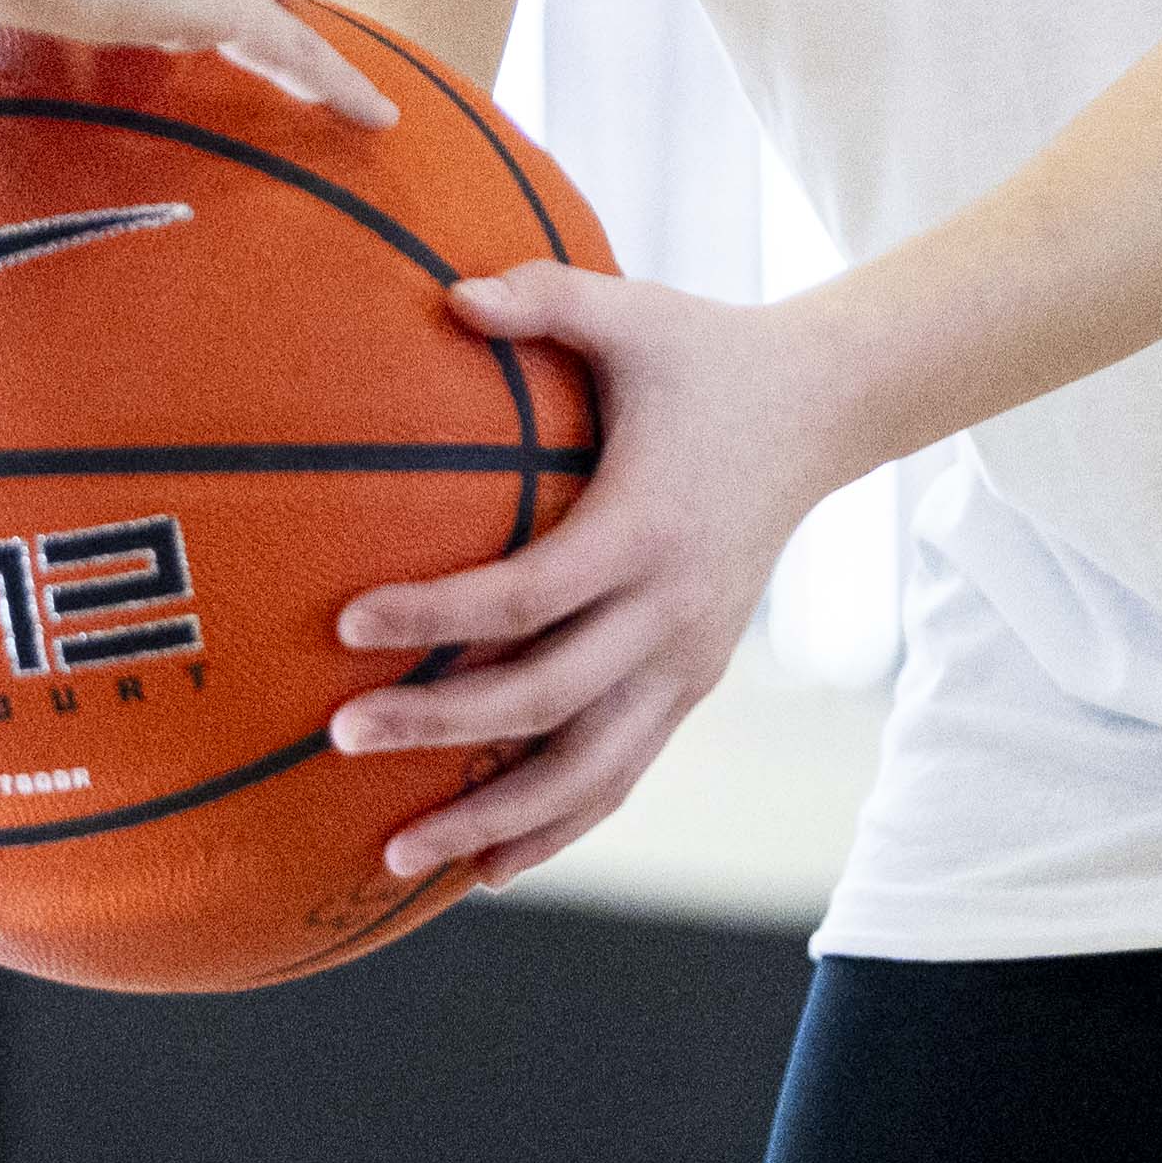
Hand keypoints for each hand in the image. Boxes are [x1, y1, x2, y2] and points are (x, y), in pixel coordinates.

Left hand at [322, 266, 858, 889]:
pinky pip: (618, 776)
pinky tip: (482, 867)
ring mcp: (688, 662)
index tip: (348, 621)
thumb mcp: (631, 310)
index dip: (439, 616)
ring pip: (589, 772)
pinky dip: (554, 827)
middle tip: (340, 736)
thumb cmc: (704, 353)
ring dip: (492, 818)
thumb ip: (541, 296)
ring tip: (392, 857)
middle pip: (547, 700)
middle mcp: (673, 612)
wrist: (821, 411)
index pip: (529, 594)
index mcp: (645, 528)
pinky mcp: (691, 686)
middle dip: (442, 728)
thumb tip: (446, 295)